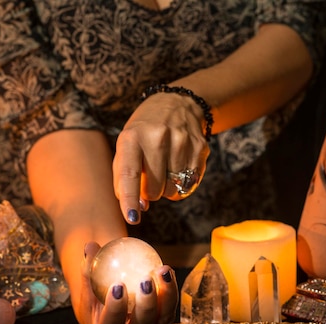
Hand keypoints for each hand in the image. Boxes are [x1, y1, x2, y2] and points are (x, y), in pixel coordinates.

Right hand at [79, 242, 178, 323]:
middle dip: (146, 308)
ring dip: (166, 297)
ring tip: (162, 271)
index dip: (114, 311)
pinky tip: (167, 272)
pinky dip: (171, 293)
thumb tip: (90, 247)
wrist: (110, 315)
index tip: (117, 286)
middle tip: (146, 281)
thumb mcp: (86, 291)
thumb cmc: (94, 302)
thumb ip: (87, 271)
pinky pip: (171, 313)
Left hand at [113, 91, 209, 223]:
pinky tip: (178, 167)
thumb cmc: (143, 132)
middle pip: (155, 190)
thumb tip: (139, 208)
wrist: (176, 104)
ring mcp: (182, 141)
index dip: (130, 199)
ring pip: (173, 191)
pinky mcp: (200, 147)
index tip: (132, 218)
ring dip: (168, 189)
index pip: (130, 173)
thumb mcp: (126, 146)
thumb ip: (124, 178)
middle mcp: (158, 137)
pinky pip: (190, 185)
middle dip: (151, 193)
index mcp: (133, 137)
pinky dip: (182, 184)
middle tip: (151, 178)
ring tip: (165, 169)